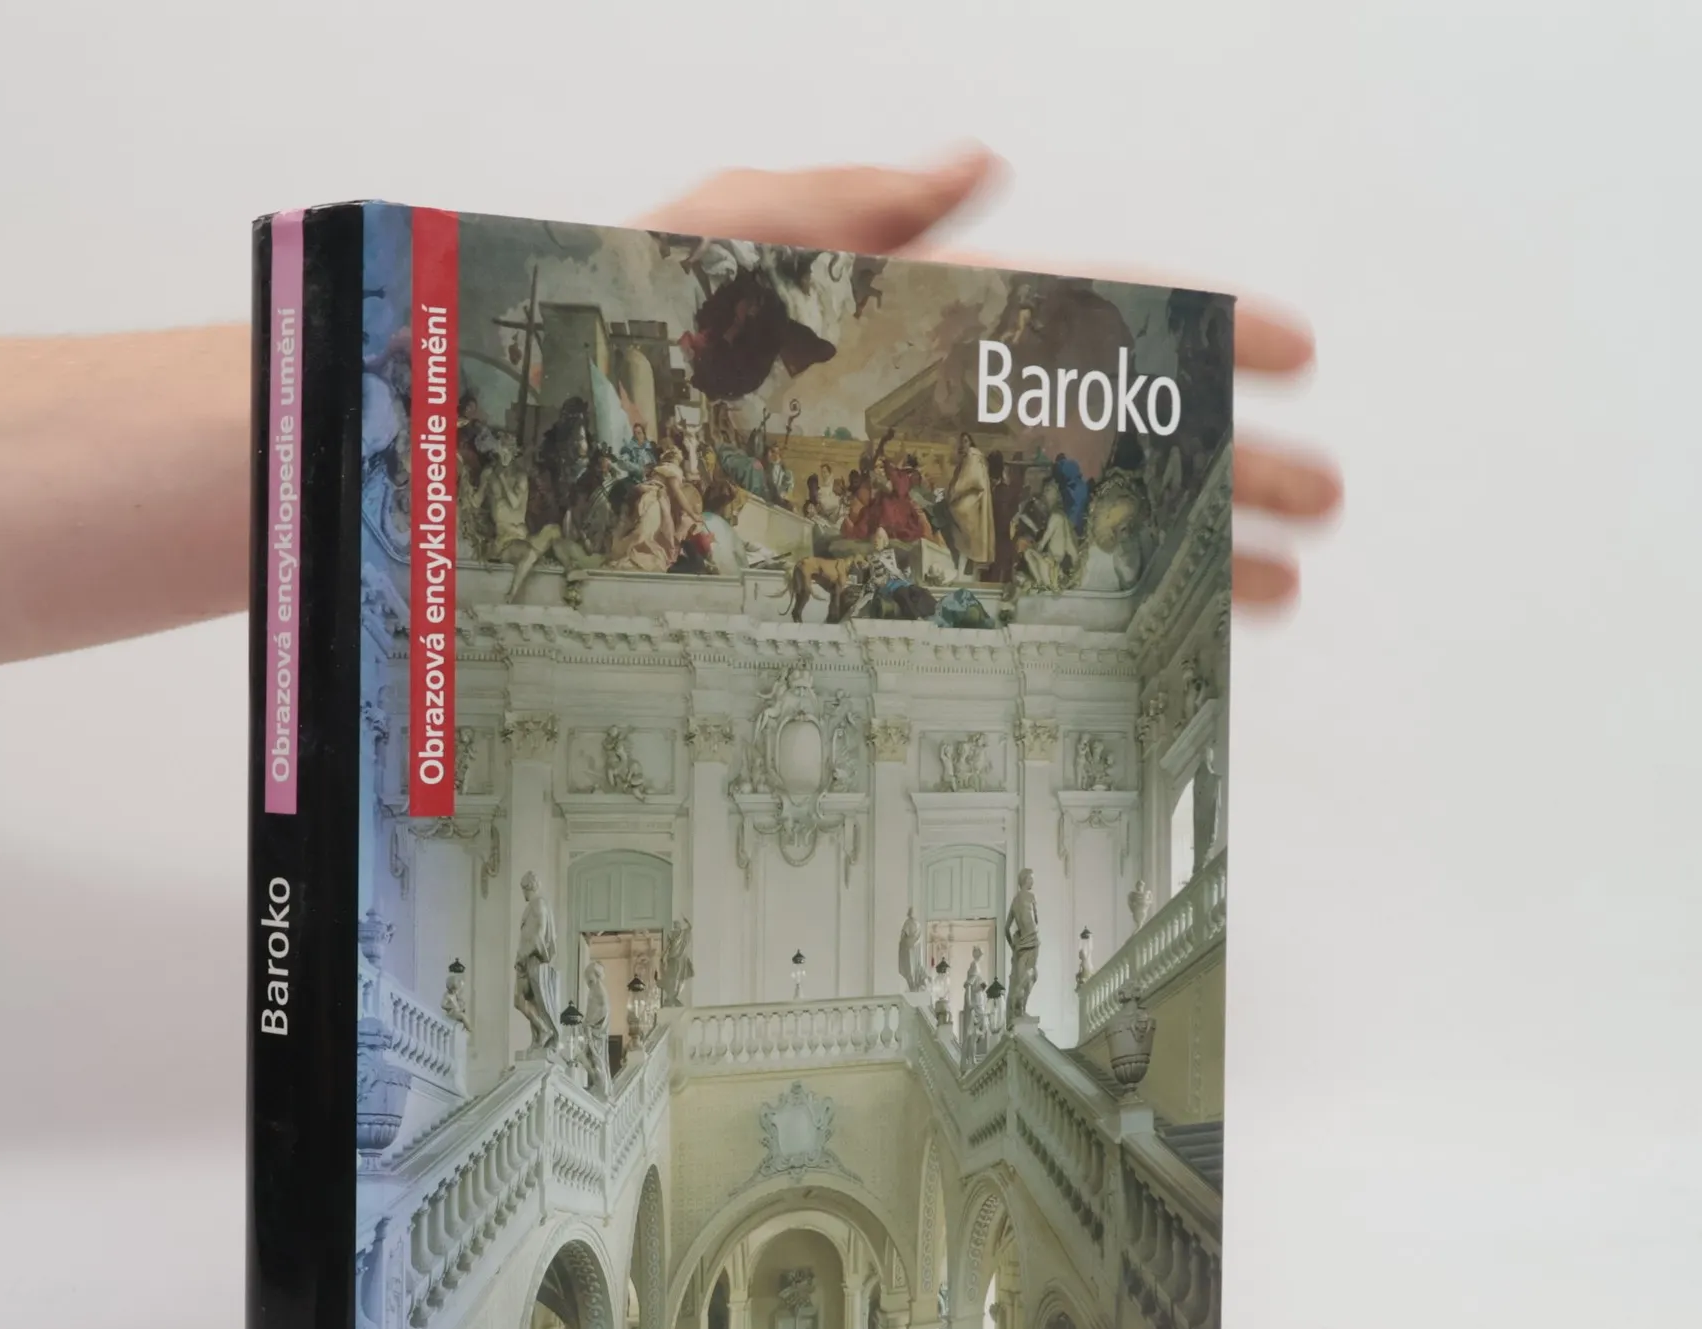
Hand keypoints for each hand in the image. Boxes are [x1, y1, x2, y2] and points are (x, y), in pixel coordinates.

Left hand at [641, 150, 1340, 609]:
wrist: (529, 468)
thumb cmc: (608, 345)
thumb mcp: (715, 232)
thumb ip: (839, 196)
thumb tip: (972, 162)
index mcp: (908, 324)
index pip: (1083, 318)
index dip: (1190, 327)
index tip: (1287, 345)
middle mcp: (923, 423)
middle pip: (1103, 439)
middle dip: (1218, 461)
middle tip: (1315, 497)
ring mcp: (897, 509)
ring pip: (1063, 531)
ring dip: (1169, 555)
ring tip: (1267, 592)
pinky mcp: (853, 582)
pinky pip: (981, 602)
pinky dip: (1066, 623)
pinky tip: (1131, 649)